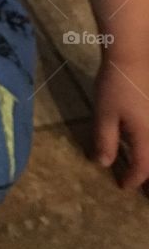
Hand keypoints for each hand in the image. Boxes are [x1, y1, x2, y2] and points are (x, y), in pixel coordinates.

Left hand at [92, 55, 148, 190]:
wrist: (132, 55)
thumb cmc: (116, 86)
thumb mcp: (104, 114)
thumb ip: (104, 140)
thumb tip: (103, 164)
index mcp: (147, 137)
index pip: (143, 166)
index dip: (133, 179)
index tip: (123, 186)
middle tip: (146, 192)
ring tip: (148, 174)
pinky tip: (144, 144)